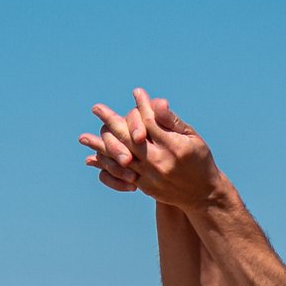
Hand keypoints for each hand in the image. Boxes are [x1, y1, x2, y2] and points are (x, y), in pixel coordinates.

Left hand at [78, 90, 218, 208]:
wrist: (202, 194)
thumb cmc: (199, 160)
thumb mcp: (192, 137)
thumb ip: (171, 121)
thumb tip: (156, 103)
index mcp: (174, 147)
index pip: (151, 122)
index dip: (142, 105)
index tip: (136, 92)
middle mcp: (160, 162)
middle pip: (130, 138)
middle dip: (111, 122)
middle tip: (96, 108)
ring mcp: (151, 176)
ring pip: (121, 158)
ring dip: (101, 146)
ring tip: (83, 138)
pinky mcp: (145, 187)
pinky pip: (122, 176)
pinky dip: (107, 166)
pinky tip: (95, 157)